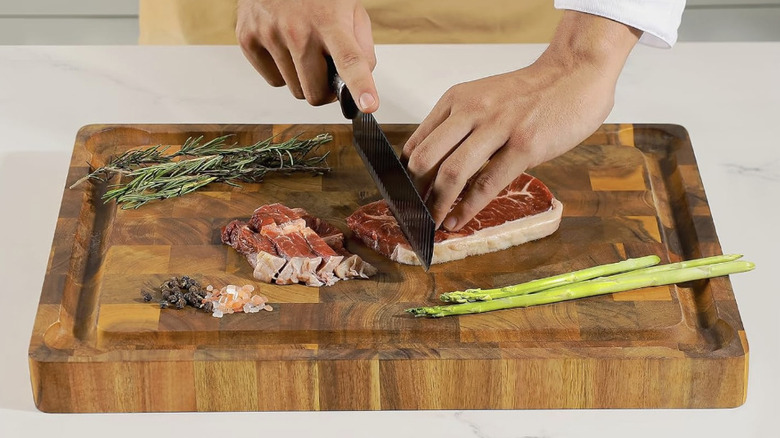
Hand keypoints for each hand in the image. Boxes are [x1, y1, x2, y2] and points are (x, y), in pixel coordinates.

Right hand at [236, 0, 378, 111]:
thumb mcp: (351, 9)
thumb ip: (362, 47)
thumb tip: (363, 80)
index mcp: (330, 21)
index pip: (349, 60)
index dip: (361, 86)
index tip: (368, 105)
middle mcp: (298, 30)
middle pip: (314, 93)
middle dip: (325, 90)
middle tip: (328, 73)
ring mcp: (269, 35)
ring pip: (294, 90)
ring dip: (304, 79)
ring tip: (305, 51)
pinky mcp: (248, 39)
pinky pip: (273, 80)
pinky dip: (283, 72)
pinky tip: (285, 47)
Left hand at [402, 11, 639, 230]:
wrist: (575, 72)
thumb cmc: (530, 92)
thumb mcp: (484, 98)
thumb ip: (459, 125)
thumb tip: (434, 164)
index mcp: (456, 100)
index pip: (417, 142)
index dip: (403, 175)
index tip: (402, 196)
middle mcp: (471, 111)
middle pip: (425, 159)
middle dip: (414, 193)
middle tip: (413, 213)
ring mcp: (498, 128)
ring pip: (452, 173)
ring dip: (436, 205)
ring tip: (432, 223)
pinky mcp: (524, 146)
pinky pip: (487, 184)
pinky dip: (468, 208)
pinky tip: (458, 220)